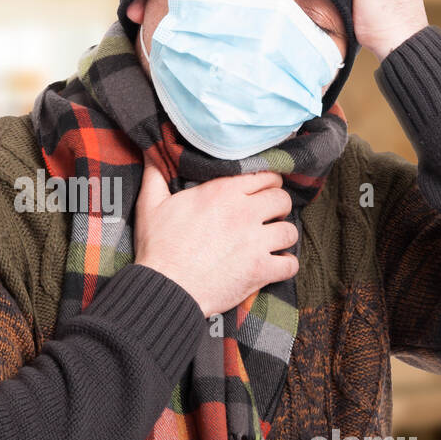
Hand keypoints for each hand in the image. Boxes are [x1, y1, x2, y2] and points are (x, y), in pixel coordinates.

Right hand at [133, 164, 297, 317]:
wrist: (165, 288)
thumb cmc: (157, 247)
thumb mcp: (150, 205)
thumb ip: (155, 175)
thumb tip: (151, 151)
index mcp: (223, 191)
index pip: (266, 176)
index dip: (267, 183)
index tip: (261, 192)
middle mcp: (244, 212)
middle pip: (283, 200)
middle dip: (278, 207)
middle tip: (267, 216)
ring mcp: (255, 242)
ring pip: (290, 231)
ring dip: (283, 236)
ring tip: (272, 241)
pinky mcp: (261, 270)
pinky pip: (290, 264)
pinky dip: (285, 266)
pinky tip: (275, 265)